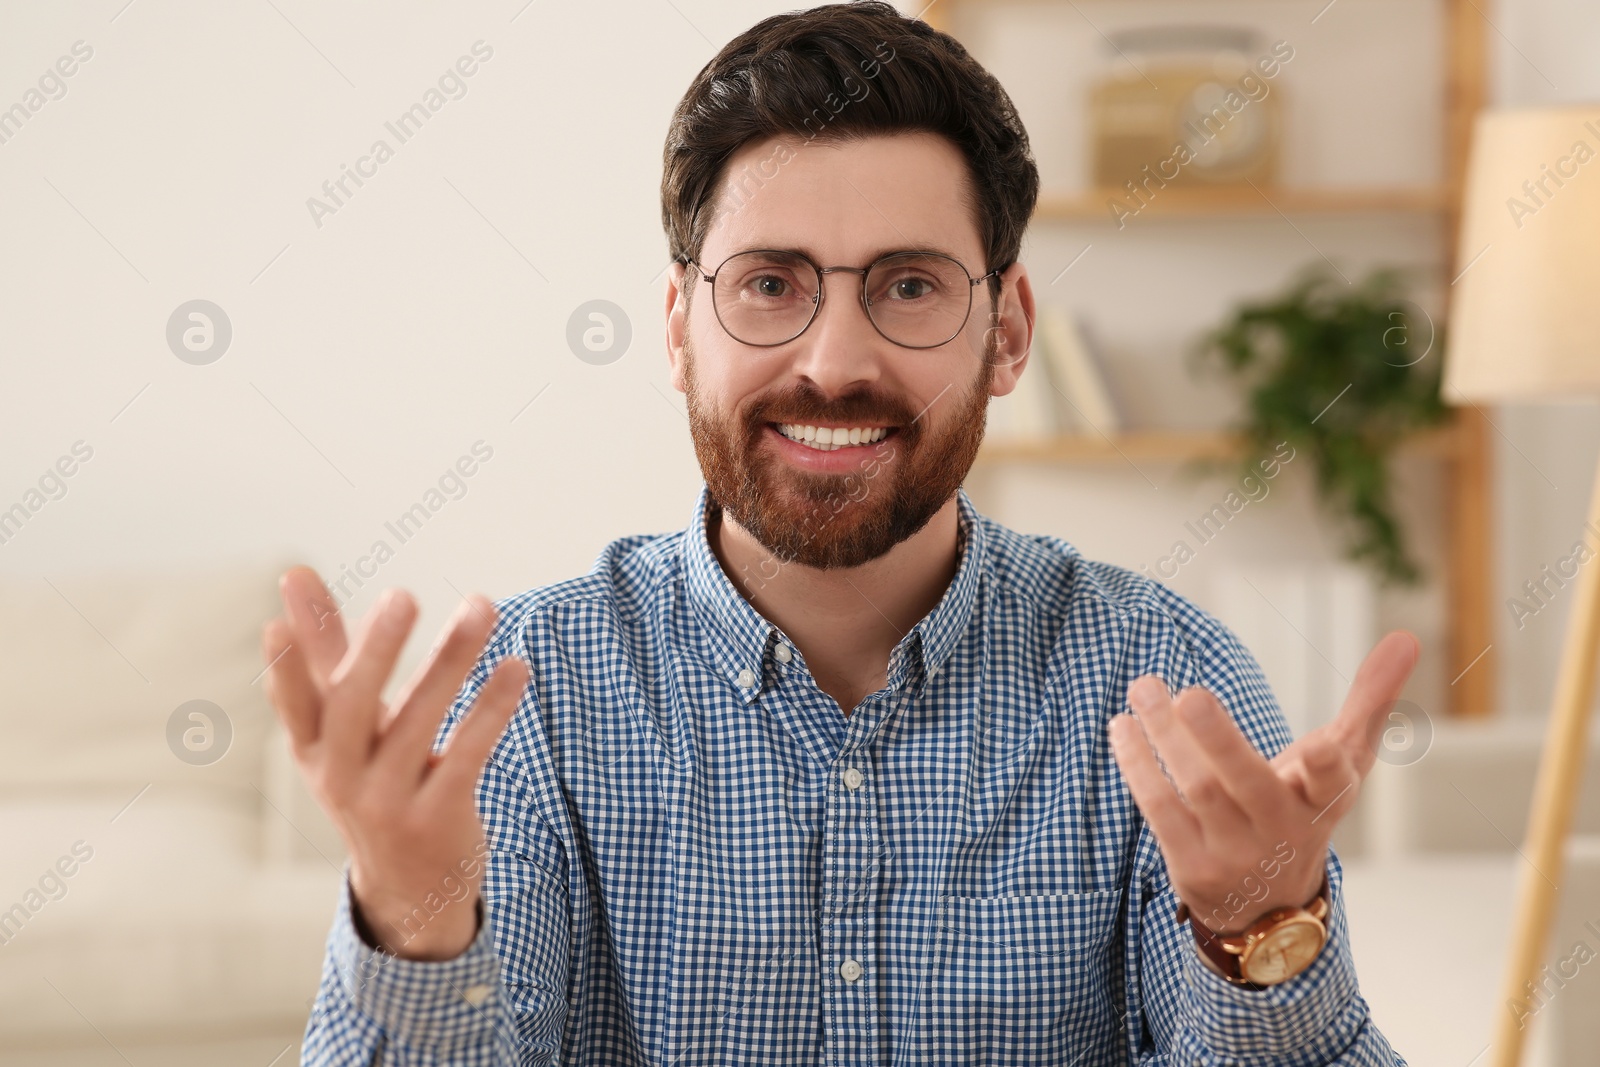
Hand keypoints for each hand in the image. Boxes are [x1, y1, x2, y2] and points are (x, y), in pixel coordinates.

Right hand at [260, 567, 528, 959]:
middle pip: (352, 708)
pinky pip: (466, 755)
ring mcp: (388, 802)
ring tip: (482, 605)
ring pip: (418, 723)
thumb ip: (325, 651)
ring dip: (451, 659)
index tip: (277, 620)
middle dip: (374, 650)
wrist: (412, 888)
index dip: (284, 666)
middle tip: (402, 596)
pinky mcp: (438, 818)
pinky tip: (517, 667)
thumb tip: (292, 573)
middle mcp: (342, 777)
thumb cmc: (373, 779)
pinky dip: (491, 708)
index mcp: (315, 749)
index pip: (294, 703)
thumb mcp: (343, 727)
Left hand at [1108, 630, 1418, 934]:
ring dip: (1164, 738)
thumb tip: (1407, 637)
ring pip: (1196, 790)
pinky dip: (1139, 766)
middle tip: (1190, 694)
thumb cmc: (1306, 807)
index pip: (1332, 784)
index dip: (1328, 767)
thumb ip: (1371, 700)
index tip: (1322, 744)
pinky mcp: (1192, 867)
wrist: (1269, 906)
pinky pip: (1159, 810)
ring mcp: (1234, 853)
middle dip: (1219, 739)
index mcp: (1323, 801)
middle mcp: (1281, 831)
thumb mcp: (1345, 761)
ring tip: (1143, 688)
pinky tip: (1122, 727)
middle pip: (1247, 783)